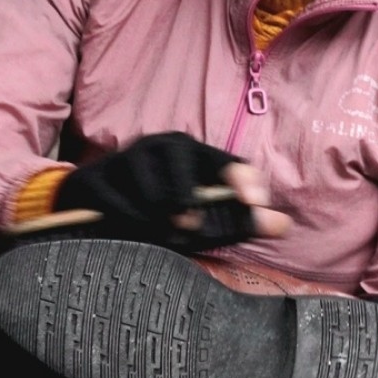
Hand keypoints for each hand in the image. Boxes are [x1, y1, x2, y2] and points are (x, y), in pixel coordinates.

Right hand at [57, 132, 289, 251]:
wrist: (92, 200)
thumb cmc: (158, 208)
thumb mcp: (201, 214)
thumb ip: (239, 220)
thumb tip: (285, 225)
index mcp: (193, 150)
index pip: (226, 161)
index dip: (243, 180)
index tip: (256, 203)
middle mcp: (161, 144)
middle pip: (186, 183)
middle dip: (190, 210)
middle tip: (188, 228)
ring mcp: (127, 157)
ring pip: (153, 199)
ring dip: (158, 225)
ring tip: (157, 232)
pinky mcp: (97, 177)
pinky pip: (121, 208)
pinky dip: (130, 226)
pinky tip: (129, 229)